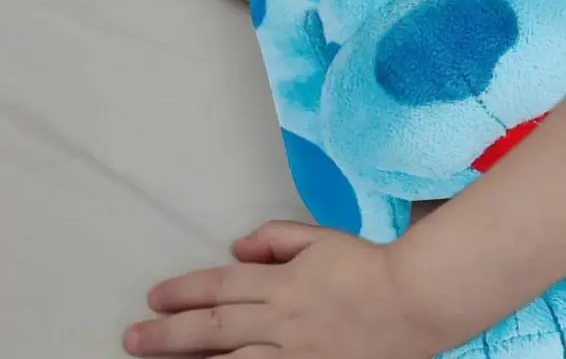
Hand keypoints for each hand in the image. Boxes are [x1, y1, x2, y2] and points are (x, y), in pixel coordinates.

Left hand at [122, 221, 435, 358]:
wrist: (412, 301)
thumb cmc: (368, 266)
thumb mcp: (321, 238)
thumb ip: (276, 238)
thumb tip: (237, 245)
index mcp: (283, 281)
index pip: (222, 285)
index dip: (185, 290)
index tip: (156, 297)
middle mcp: (281, 319)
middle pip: (214, 328)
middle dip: (168, 334)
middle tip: (133, 337)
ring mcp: (295, 353)